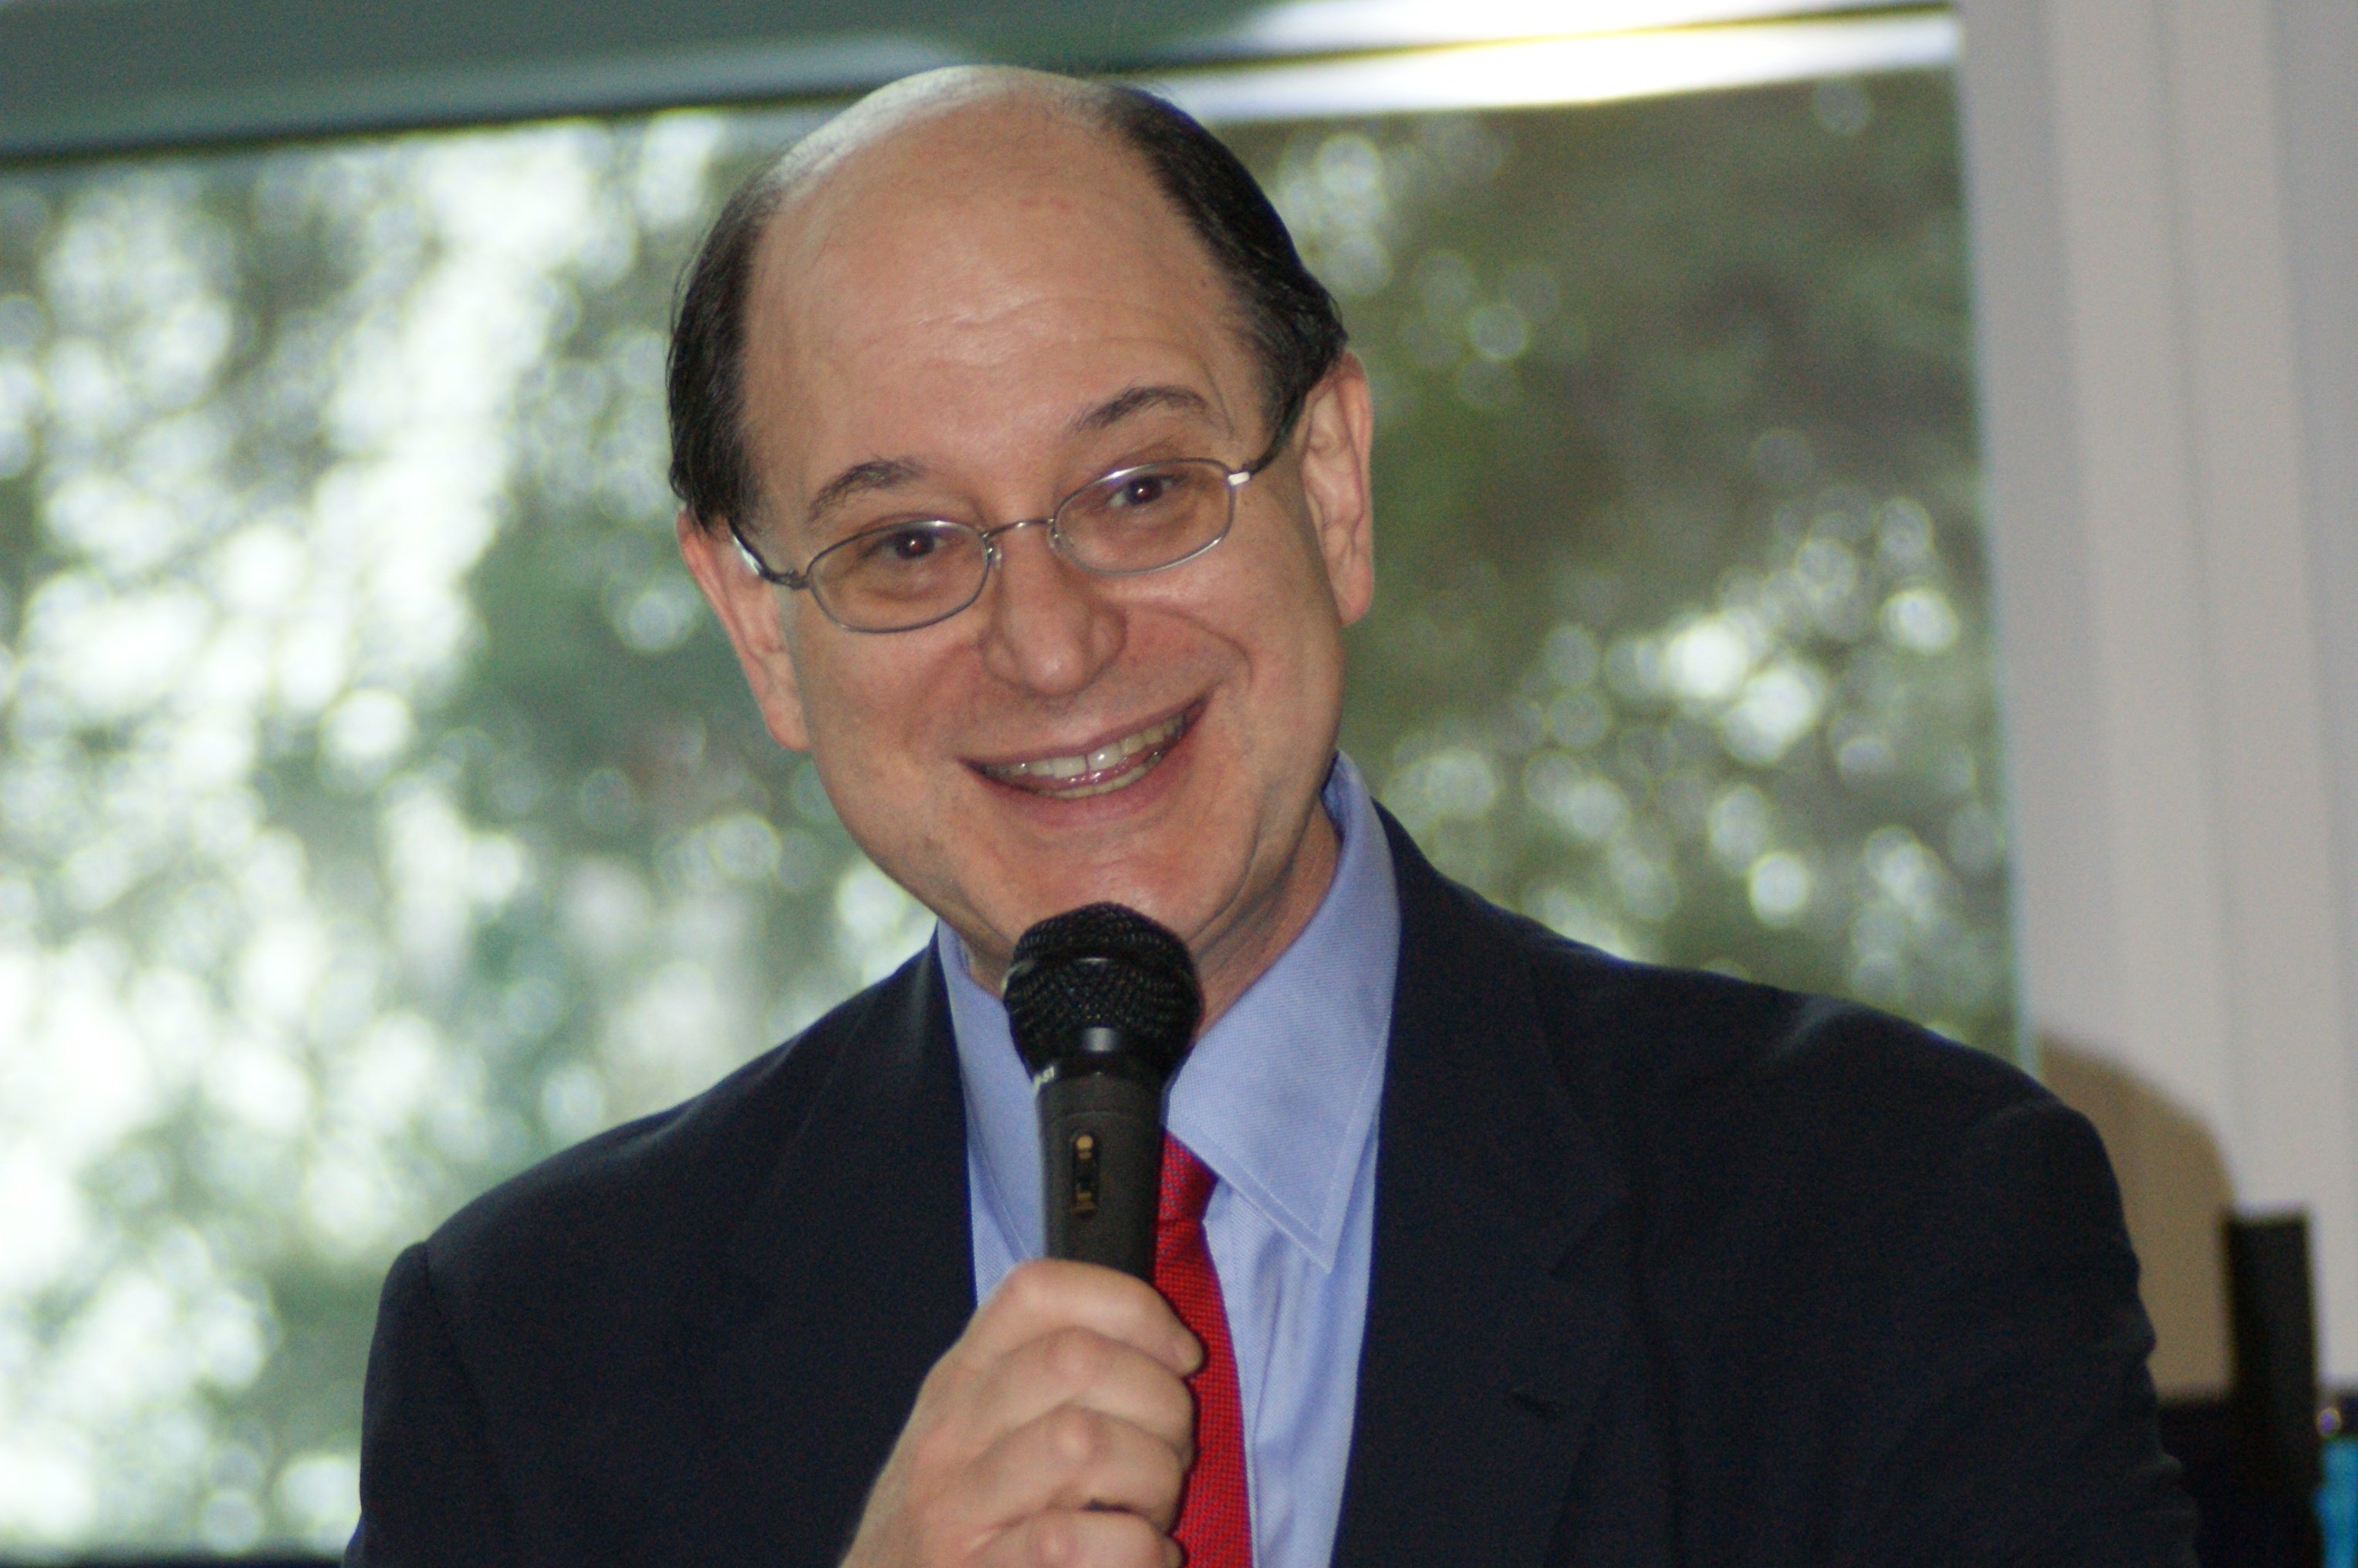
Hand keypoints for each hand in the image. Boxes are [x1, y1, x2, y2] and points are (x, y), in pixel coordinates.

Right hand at [843, 1258, 1202, 1567]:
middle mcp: (949, 1435)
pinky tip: (1146, 1560)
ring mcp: (954, 1511)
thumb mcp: (981, 1437)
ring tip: (1154, 1510)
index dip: (1132, 1307)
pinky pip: (1078, 1542)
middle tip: (1173, 1452)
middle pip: (1077, 1358)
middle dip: (1161, 1401)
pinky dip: (1142, 1550)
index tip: (1180, 1357)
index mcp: (959, 1382)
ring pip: (1083, 1439)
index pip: (1039, 1290)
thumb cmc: (962, 1528)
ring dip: (1153, 1475)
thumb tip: (1167, 1348)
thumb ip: (1047, 1385)